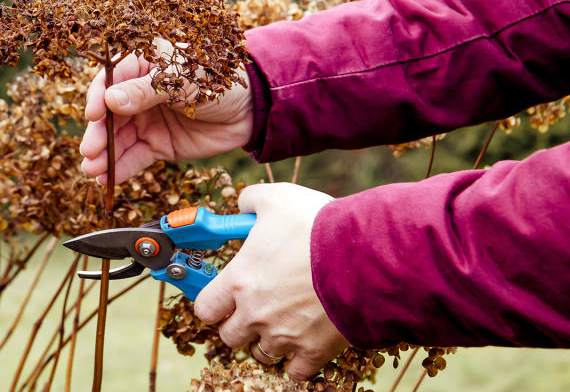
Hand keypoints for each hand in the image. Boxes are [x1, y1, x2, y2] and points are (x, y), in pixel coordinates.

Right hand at [80, 49, 251, 183]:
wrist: (251, 108)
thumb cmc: (218, 80)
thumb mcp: (182, 80)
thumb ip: (146, 91)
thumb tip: (110, 99)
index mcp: (143, 65)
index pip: (111, 80)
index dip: (98, 97)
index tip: (92, 115)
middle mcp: (138, 93)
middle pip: (110, 114)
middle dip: (98, 133)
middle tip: (89, 150)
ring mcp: (147, 120)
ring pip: (119, 139)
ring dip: (104, 155)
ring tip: (92, 170)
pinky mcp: (158, 145)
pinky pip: (135, 157)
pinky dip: (120, 168)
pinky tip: (107, 178)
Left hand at [193, 183, 347, 380]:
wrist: (365, 255)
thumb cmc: (318, 226)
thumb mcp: (277, 198)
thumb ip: (251, 200)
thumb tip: (243, 204)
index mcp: (239, 281)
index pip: (205, 309)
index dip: (213, 302)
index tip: (222, 295)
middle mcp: (255, 314)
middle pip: (229, 336)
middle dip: (238, 323)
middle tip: (254, 306)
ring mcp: (284, 336)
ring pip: (262, 353)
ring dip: (268, 340)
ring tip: (283, 320)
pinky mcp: (315, 350)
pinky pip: (296, 371)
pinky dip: (298, 361)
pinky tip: (304, 342)